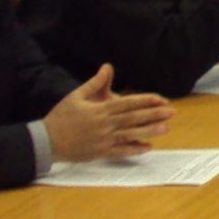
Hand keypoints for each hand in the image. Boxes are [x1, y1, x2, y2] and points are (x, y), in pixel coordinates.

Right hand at [42, 66, 174, 160]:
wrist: (47, 140)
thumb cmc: (61, 116)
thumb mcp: (77, 96)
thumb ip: (95, 82)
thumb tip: (108, 66)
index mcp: (100, 109)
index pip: (128, 103)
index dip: (146, 101)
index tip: (161, 99)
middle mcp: (105, 124)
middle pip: (134, 118)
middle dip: (154, 115)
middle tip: (172, 112)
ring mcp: (104, 140)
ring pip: (131, 134)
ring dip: (149, 131)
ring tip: (166, 128)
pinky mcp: (100, 152)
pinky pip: (121, 151)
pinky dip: (135, 149)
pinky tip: (148, 147)